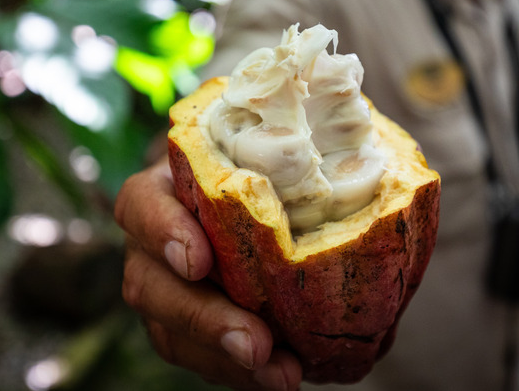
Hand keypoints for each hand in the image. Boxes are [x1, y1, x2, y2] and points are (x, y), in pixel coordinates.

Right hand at [115, 158, 302, 389]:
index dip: (163, 232)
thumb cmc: (261, 169)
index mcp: (164, 189)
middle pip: (148, 284)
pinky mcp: (181, 324)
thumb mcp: (268, 151)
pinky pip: (196, 355)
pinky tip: (278, 376)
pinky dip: (236, 372)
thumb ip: (294, 160)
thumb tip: (377, 173)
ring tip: (282, 375)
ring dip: (223, 358)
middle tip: (255, 345)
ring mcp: (162, 286)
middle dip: (202, 320)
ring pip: (168, 331)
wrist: (253, 202)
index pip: (141, 204)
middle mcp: (151, 243)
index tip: (199, 261)